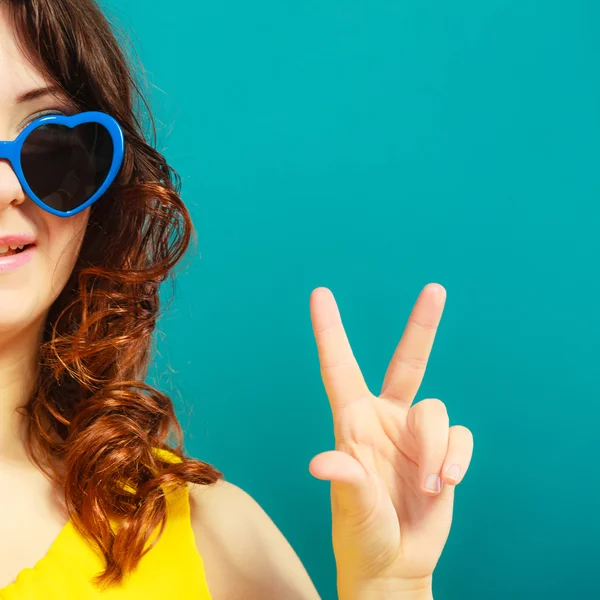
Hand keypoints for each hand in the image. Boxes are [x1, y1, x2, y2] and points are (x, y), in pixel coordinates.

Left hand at [308, 284, 472, 598]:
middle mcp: (385, 418)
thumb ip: (345, 481)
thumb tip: (322, 463)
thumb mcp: (351, 508)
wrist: (395, 562)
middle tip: (435, 289)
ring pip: (437, 411)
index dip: (330, 330)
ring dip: (436, 450)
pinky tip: (445, 483)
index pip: (339, 367)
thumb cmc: (361, 533)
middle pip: (408, 362)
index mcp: (352, 421)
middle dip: (422, 326)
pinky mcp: (443, 452)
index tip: (319, 293)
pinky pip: (461, 437)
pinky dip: (457, 457)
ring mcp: (416, 434)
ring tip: (428, 485)